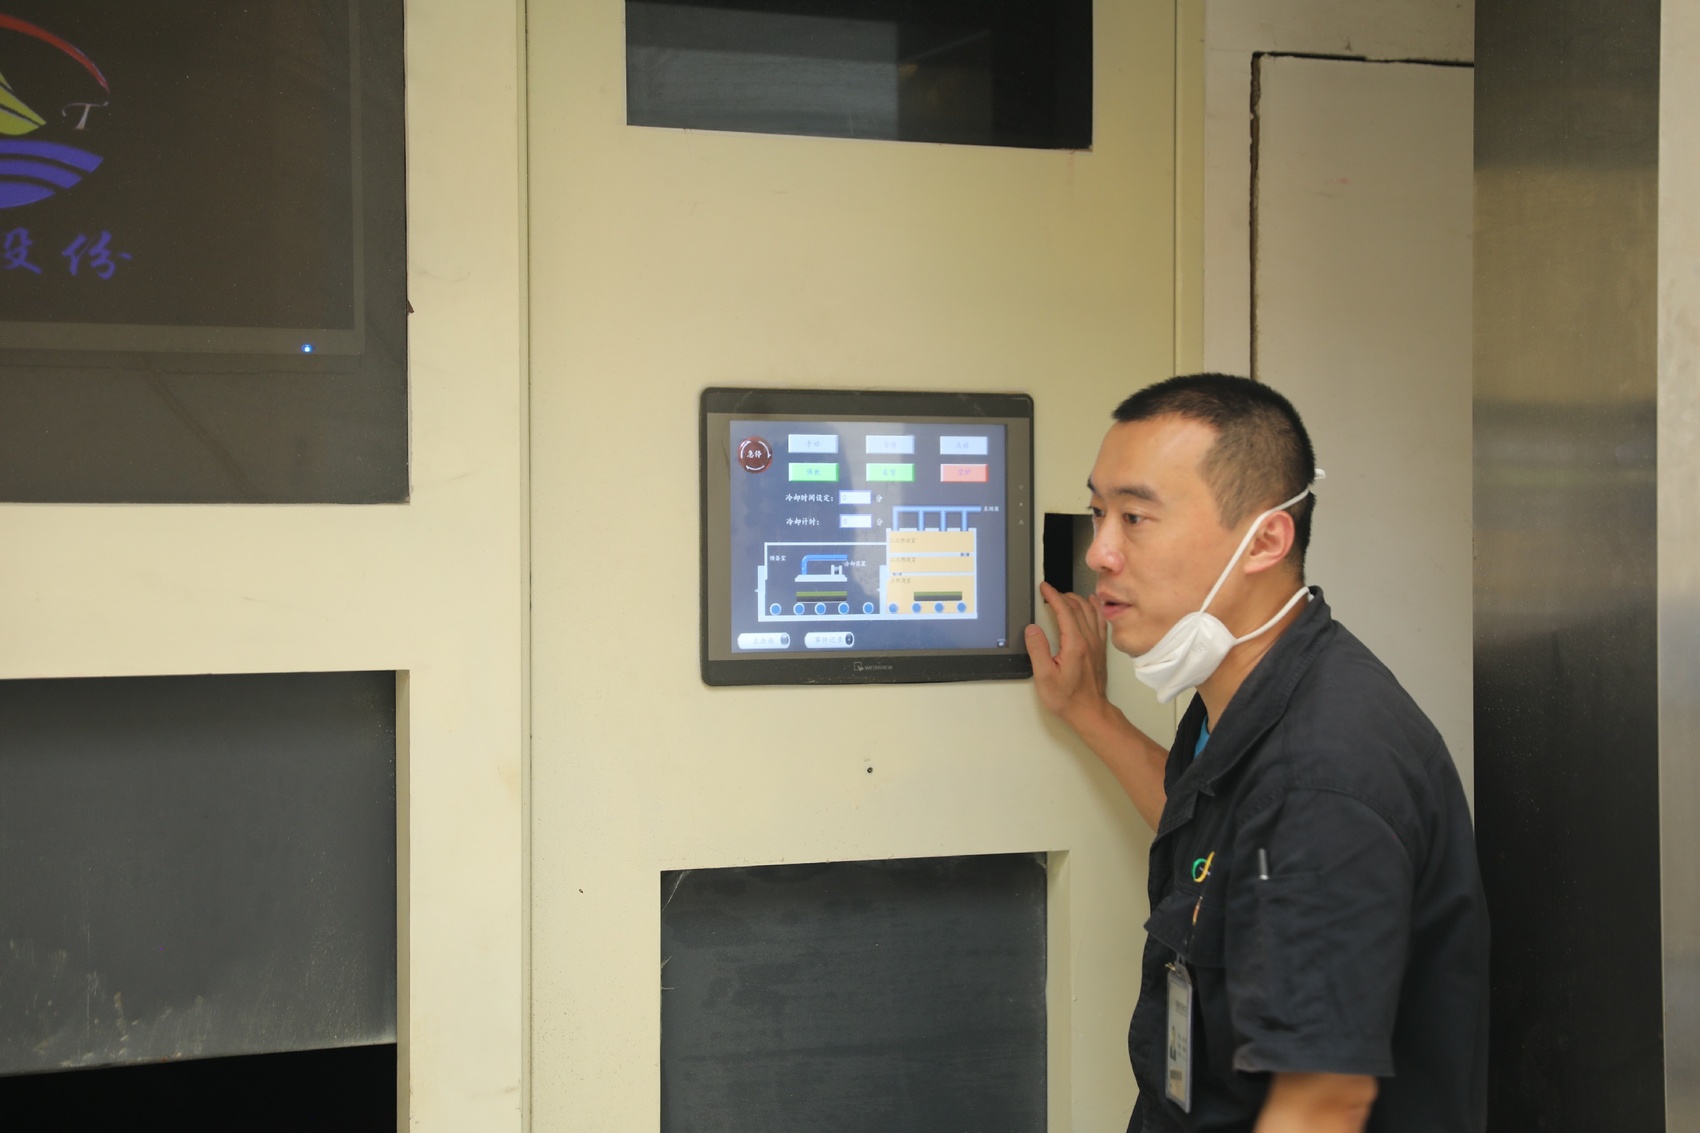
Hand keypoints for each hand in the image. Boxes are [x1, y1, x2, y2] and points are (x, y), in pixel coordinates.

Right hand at [1025, 581, 1109, 729]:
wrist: (1090, 712)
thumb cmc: (1068, 698)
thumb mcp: (1044, 676)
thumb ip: (1037, 650)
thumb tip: (1032, 629)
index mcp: (1074, 644)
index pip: (1064, 611)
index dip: (1053, 596)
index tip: (1045, 588)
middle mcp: (1088, 640)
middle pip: (1078, 608)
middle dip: (1062, 596)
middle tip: (1050, 593)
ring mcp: (1096, 644)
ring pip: (1090, 612)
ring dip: (1077, 599)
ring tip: (1066, 595)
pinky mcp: (1100, 649)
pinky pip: (1100, 621)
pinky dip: (1095, 608)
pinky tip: (1092, 604)